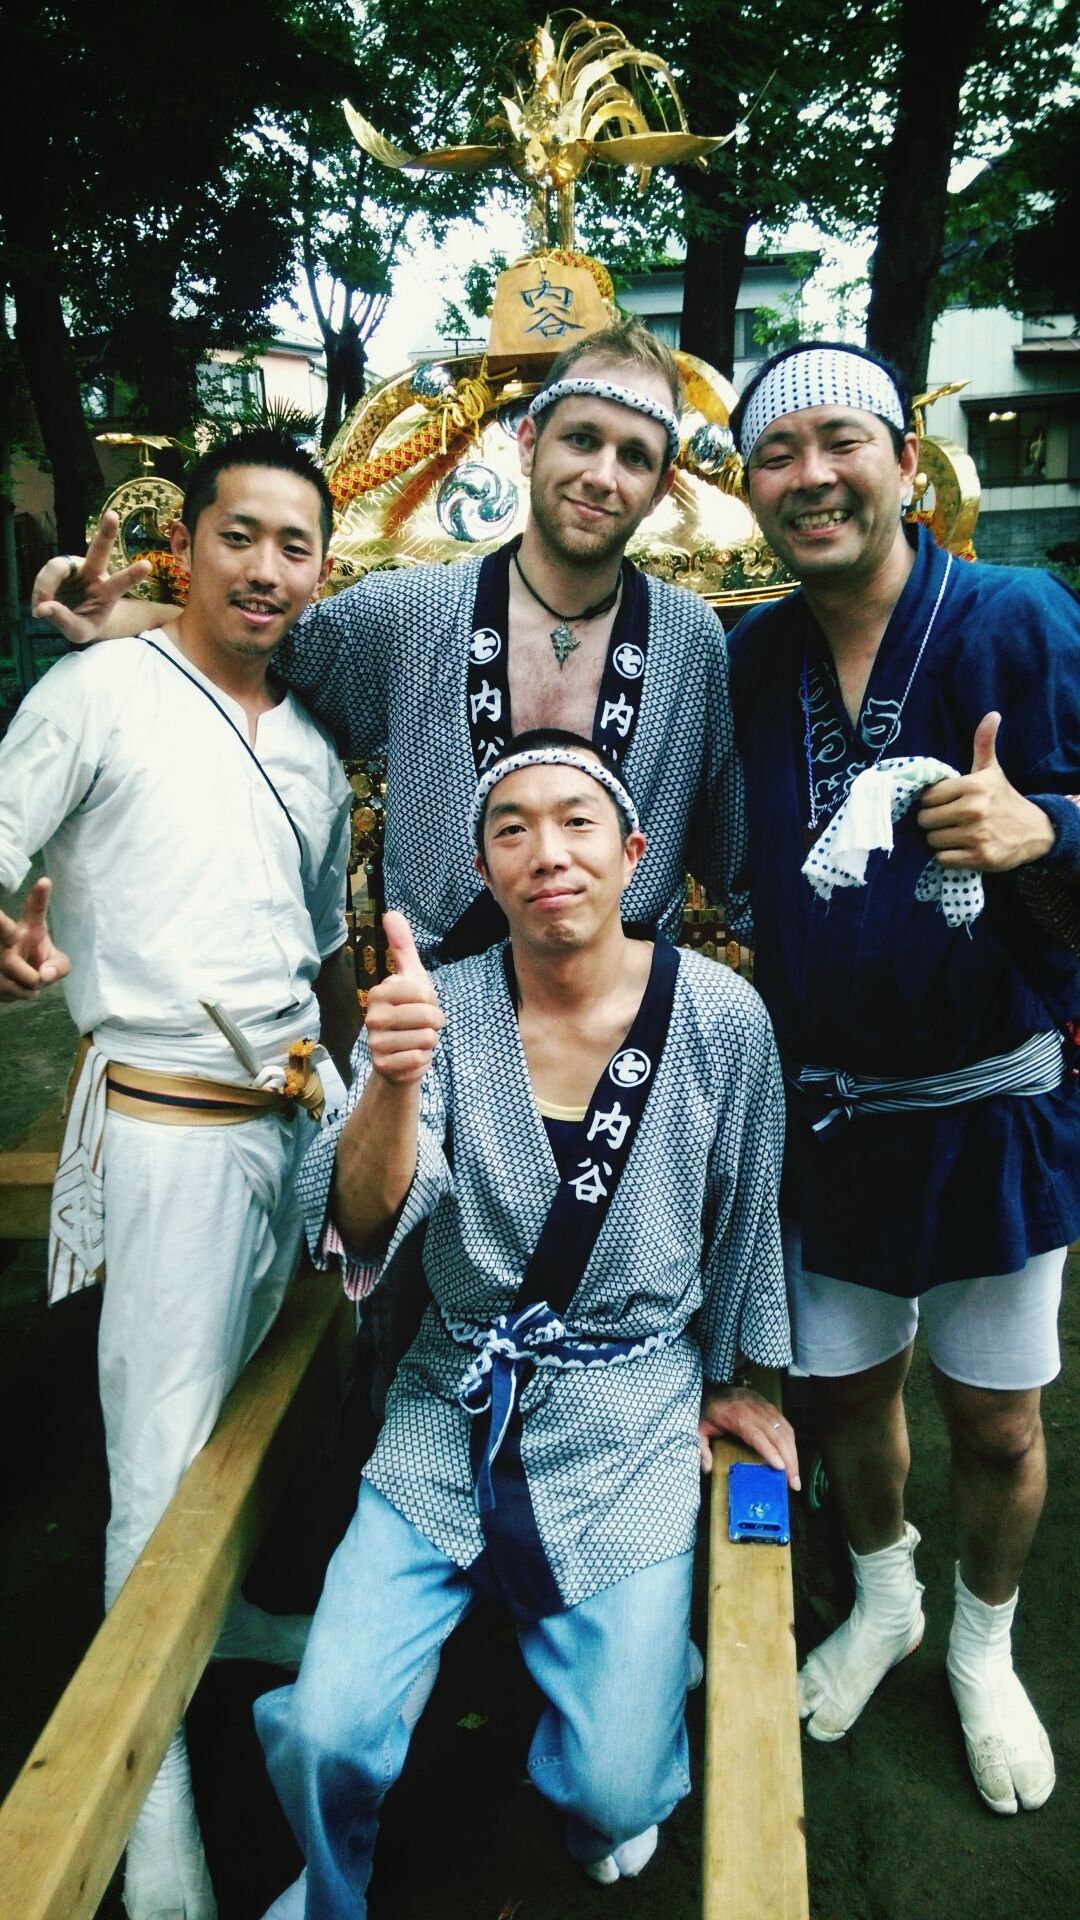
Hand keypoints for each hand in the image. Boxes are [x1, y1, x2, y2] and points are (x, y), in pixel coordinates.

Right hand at [0, 877, 70, 999]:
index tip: (45, 881)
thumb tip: (43, 975)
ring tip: (30, 980)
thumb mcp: (56, 964)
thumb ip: (59, 966)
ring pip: (15, 970)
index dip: (40, 897)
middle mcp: (9, 938)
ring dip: (29, 983)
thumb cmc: (37, 965)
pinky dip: (19, 994)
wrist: (14, 983)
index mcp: (28, 929)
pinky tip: (15, 989)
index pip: (35, 911)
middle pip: (3, 928)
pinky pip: (9, 988)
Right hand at [31, 511, 151, 644]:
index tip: (148, 565)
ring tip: (41, 608)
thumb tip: (43, 607)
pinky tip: (39, 605)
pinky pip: (46, 573)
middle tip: (113, 515)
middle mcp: (94, 573)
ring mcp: (75, 566)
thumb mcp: (78, 632)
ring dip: (45, 586)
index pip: (121, 583)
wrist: (73, 616)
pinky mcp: (60, 566)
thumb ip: (64, 621)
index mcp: (107, 592)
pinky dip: (39, 590)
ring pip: (57, 567)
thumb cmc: (83, 624)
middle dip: (106, 533)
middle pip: (99, 550)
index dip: (133, 575)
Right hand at [363, 911, 443, 1083]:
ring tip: (415, 1041)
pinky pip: (419, 1059)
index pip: (424, 992)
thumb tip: (391, 912)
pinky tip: (412, 1057)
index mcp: (379, 992)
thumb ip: (402, 946)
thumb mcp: (411, 977)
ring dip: (429, 1042)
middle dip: (435, 1023)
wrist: (400, 1058)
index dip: (433, 1001)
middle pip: (428, 1015)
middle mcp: (373, 1017)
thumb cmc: (409, 1013)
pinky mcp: (383, 1066)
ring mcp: (376, 1042)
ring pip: (427, 1038)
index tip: (423, 1005)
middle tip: (422, 1025)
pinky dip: (423, 1060)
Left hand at [698, 1384, 800, 1490]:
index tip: (780, 1468)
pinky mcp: (770, 1406)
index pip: (756, 1435)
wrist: (714, 1387)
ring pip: (784, 1430)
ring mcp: (764, 1406)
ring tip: (796, 1476)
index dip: (769, 1451)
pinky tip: (793, 1457)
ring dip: (793, 1453)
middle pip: (776, 1435)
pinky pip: (785, 1424)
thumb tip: (706, 1468)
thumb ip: (700, 1447)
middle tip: (794, 1483)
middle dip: (788, 1459)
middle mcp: (754, 1410)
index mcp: (736, 1415)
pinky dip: (792, 1442)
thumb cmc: (707, 1411)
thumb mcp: (698, 1428)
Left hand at [916, 712, 1054, 871]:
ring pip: (932, 840)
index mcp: (973, 786)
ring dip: (940, 839)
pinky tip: (960, 848)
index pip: (928, 796)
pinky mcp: (979, 858)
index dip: (932, 801)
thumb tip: (992, 714)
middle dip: (933, 821)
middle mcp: (974, 810)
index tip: (943, 802)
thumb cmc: (1004, 799)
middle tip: (947, 820)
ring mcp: (977, 836)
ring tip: (955, 834)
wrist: (1035, 831)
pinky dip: (948, 856)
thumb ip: (984, 744)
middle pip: (926, 820)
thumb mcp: (992, 771)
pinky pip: (943, 859)